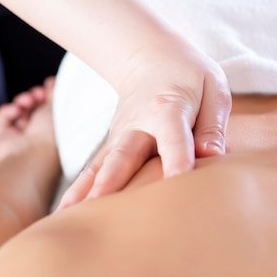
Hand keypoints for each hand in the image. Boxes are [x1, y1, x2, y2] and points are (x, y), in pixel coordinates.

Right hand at [0, 78, 56, 163]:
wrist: (33, 154)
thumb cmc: (51, 135)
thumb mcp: (57, 108)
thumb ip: (54, 93)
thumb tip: (53, 81)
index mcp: (54, 130)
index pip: (47, 109)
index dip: (46, 97)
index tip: (48, 88)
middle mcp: (37, 134)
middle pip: (32, 109)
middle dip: (34, 97)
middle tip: (37, 95)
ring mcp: (19, 137)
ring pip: (17, 112)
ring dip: (22, 102)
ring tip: (26, 102)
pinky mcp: (3, 138)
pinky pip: (2, 119)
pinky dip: (8, 111)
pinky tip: (15, 111)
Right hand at [58, 41, 230, 208]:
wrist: (149, 56)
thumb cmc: (189, 74)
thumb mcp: (212, 88)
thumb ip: (212, 124)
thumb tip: (212, 157)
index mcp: (168, 108)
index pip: (173, 139)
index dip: (177, 162)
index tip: (178, 185)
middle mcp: (137, 123)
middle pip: (125, 156)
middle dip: (114, 184)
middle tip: (103, 211)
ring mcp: (119, 135)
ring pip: (101, 167)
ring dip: (88, 193)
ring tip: (69, 221)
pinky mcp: (111, 145)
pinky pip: (93, 170)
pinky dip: (78, 191)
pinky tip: (63, 216)